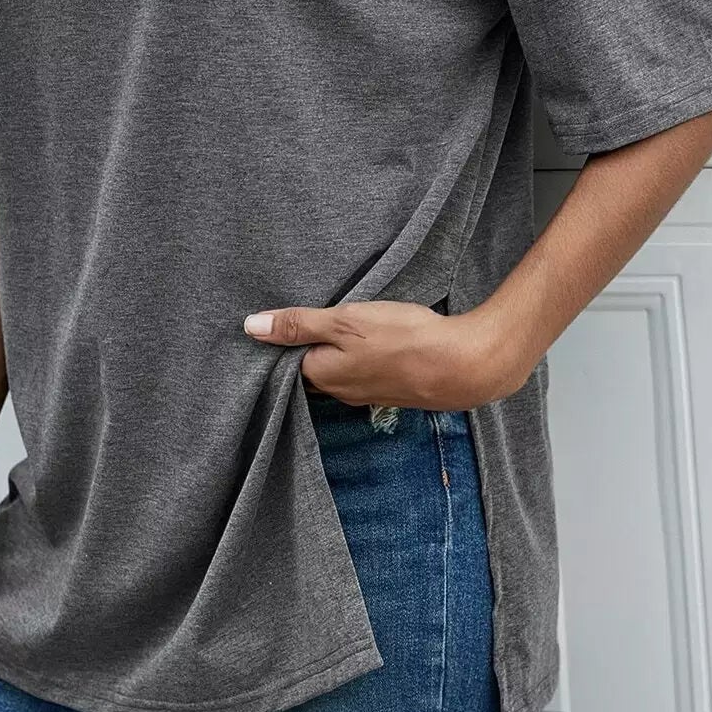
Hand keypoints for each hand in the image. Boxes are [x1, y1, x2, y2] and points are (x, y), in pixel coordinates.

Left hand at [241, 296, 530, 410]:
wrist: (462, 366)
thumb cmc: (400, 339)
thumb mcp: (344, 322)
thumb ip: (299, 324)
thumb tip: (249, 327)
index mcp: (322, 375)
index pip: (285, 361)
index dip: (279, 341)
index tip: (275, 319)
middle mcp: (340, 392)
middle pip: (310, 369)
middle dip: (303, 348)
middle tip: (298, 318)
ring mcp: (367, 393)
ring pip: (337, 372)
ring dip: (332, 352)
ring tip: (331, 326)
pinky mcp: (391, 388)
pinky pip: (362, 373)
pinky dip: (357, 357)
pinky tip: (365, 341)